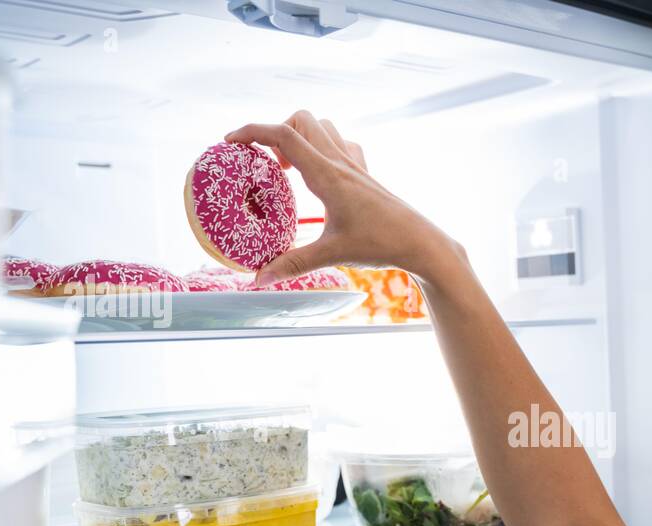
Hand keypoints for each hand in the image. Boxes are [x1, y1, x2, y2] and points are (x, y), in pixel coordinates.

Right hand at [225, 111, 454, 286]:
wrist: (421, 242)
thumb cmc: (380, 244)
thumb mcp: (332, 255)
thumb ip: (293, 263)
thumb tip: (258, 279)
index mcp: (328, 175)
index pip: (284, 136)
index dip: (252, 131)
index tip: (230, 141)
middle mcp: (341, 162)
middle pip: (302, 120)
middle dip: (276, 132)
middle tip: (268, 165)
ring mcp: (355, 165)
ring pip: (322, 127)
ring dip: (301, 136)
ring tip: (290, 169)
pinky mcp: (365, 174)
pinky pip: (340, 144)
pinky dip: (323, 147)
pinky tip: (320, 176)